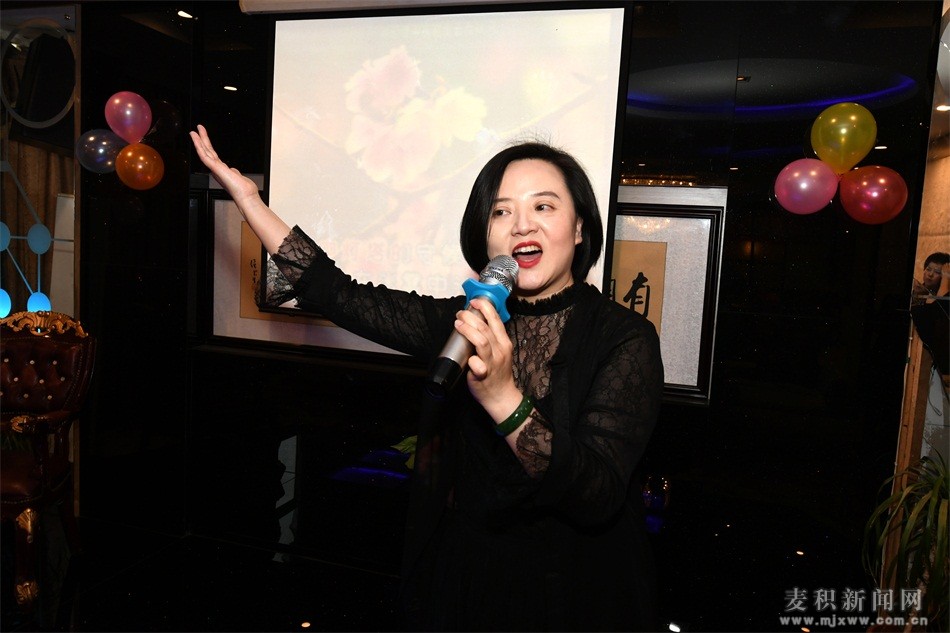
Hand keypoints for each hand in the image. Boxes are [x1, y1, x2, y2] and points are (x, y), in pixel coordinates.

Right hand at [189, 125, 260, 207]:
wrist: (245, 195)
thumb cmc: (243, 190)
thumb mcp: (238, 177)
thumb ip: (233, 172)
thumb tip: (233, 170)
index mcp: (221, 170)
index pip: (212, 155)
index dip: (207, 146)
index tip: (204, 138)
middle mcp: (216, 169)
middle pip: (207, 151)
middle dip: (202, 140)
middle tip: (197, 129)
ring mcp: (215, 168)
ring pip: (204, 152)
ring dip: (198, 141)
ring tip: (194, 132)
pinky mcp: (215, 168)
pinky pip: (204, 156)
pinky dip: (199, 147)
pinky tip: (196, 140)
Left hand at [456, 298, 522, 420]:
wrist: (501, 395)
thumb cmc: (498, 372)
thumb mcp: (500, 351)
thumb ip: (492, 338)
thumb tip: (475, 322)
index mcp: (504, 342)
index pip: (496, 320)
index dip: (485, 308)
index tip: (475, 302)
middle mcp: (500, 350)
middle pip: (485, 327)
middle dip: (470, 317)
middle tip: (460, 314)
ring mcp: (492, 362)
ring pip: (481, 341)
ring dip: (468, 330)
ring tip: (458, 324)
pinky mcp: (483, 375)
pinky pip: (478, 365)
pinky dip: (472, 360)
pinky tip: (468, 358)